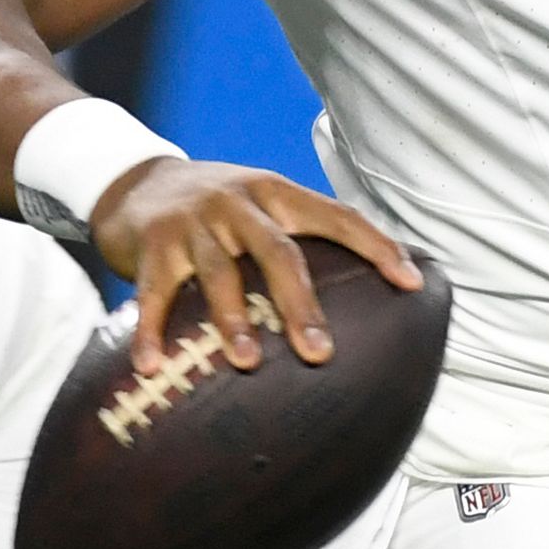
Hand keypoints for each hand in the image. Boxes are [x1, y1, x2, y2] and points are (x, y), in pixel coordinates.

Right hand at [95, 157, 421, 372]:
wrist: (137, 181)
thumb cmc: (218, 209)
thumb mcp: (262, 206)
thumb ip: (299, 238)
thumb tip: (366, 292)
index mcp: (278, 193)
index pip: (338, 216)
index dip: (377, 246)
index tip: (411, 283)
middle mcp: (239, 203)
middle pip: (279, 252)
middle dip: (301, 304)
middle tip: (320, 353)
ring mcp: (194, 222)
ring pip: (219, 272)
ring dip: (233, 319)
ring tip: (247, 362)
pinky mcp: (151, 243)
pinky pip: (153, 293)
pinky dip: (152, 331)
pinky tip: (152, 366)